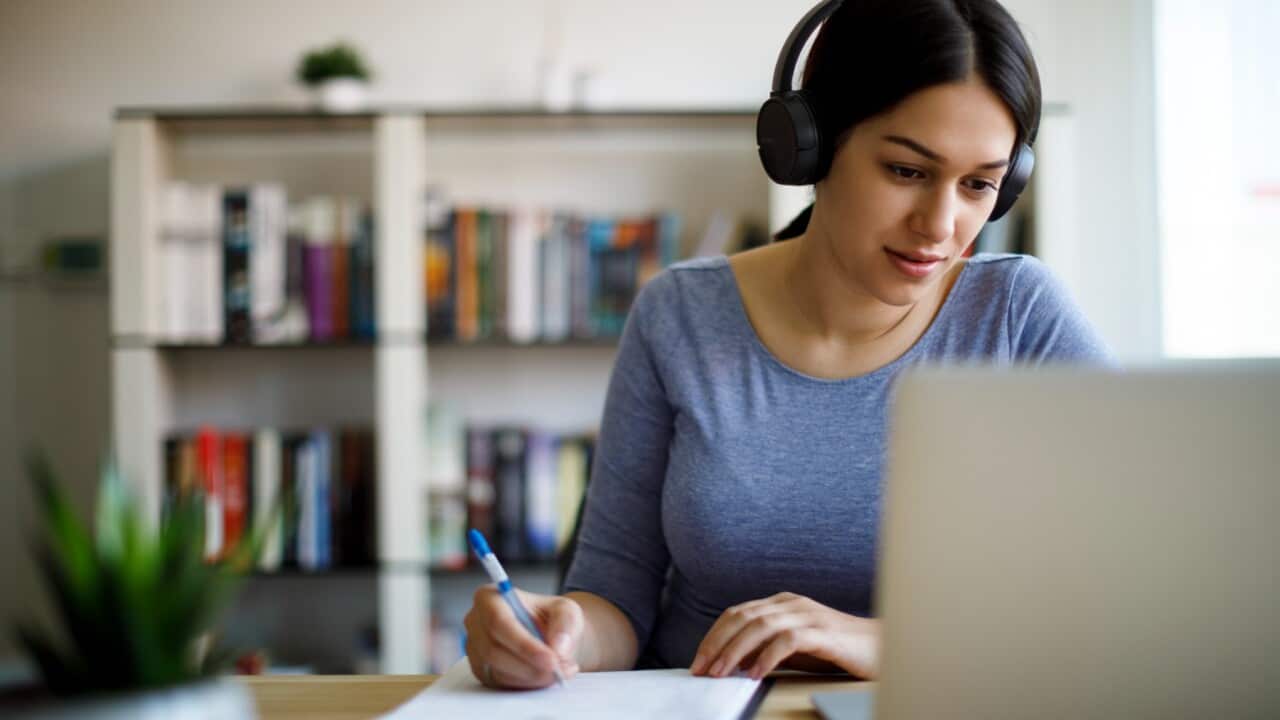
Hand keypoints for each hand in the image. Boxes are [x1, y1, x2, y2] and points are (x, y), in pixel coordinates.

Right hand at [463, 587, 583, 688]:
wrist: (548, 635)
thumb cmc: (550, 617)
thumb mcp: (566, 610)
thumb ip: (565, 624)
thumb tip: (558, 647)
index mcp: (489, 597)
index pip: (499, 621)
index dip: (524, 644)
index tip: (550, 659)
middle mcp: (476, 622)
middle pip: (494, 650)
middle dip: (530, 666)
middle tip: (559, 670)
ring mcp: (476, 649)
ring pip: (498, 671)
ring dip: (532, 676)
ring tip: (560, 671)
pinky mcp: (482, 670)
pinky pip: (501, 683)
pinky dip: (527, 684)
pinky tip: (545, 676)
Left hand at [690, 592, 879, 680]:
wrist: (881, 648)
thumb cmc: (836, 650)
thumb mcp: (794, 648)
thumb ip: (766, 649)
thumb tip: (733, 664)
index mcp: (781, 603)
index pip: (736, 613)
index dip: (713, 636)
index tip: (699, 661)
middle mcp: (791, 604)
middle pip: (742, 617)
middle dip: (717, 644)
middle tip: (701, 669)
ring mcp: (807, 615)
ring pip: (759, 627)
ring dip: (735, 651)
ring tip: (721, 673)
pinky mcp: (823, 633)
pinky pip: (787, 641)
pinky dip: (767, 657)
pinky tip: (756, 674)